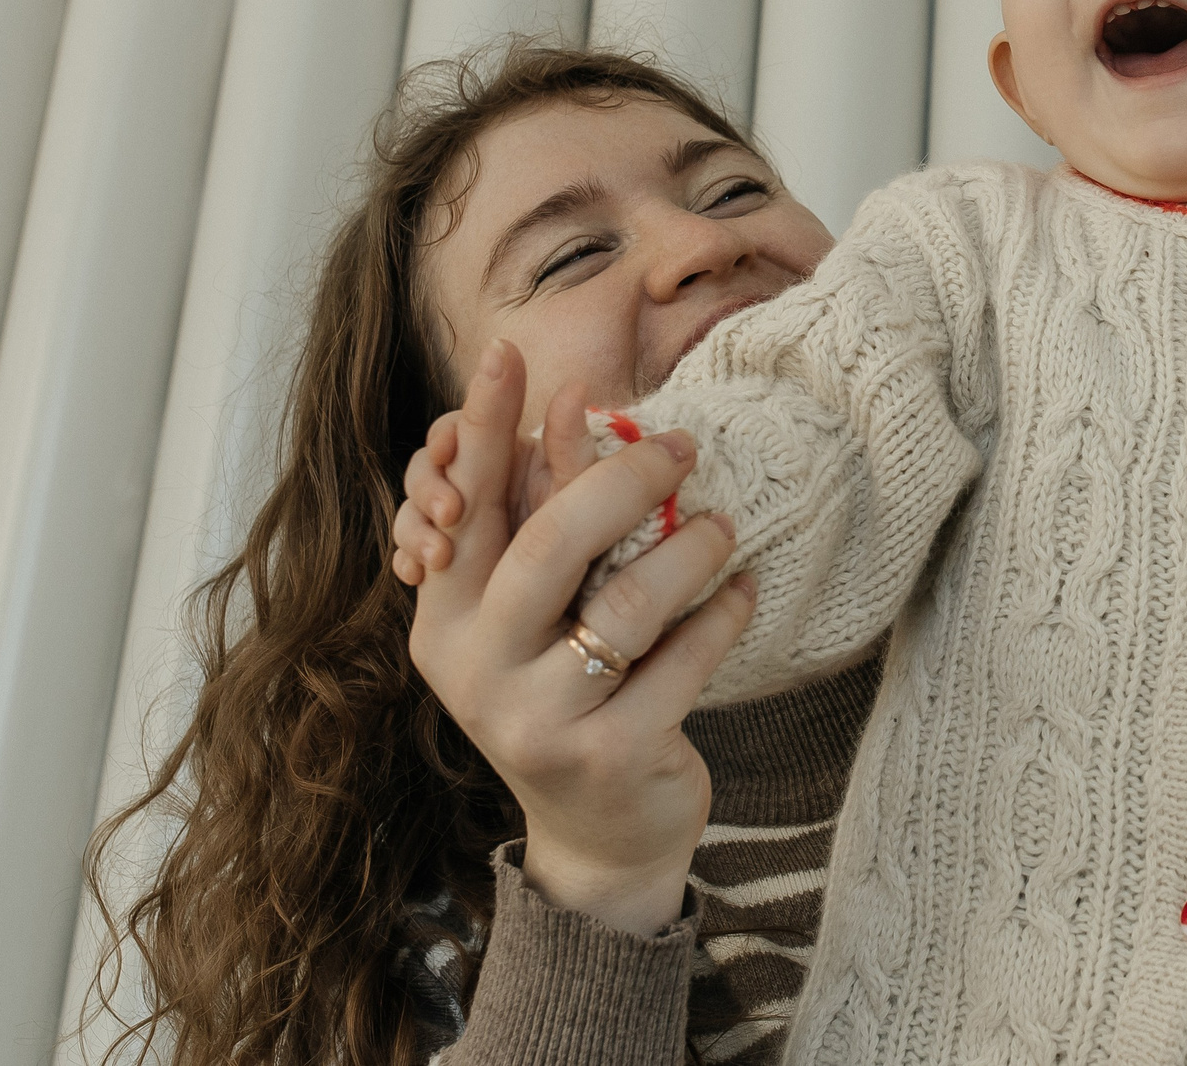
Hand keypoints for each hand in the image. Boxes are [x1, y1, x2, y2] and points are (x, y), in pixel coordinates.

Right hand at [404, 339, 755, 933]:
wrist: (600, 834)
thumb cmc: (571, 689)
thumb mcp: (543, 608)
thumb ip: (547, 514)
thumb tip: (575, 403)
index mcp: (444, 618)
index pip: (465, 505)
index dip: (486, 429)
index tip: (510, 352)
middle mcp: (474, 668)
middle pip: (549, 544)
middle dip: (622, 478)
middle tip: (683, 444)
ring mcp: (536, 719)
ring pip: (627, 602)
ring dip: (690, 549)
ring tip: (722, 527)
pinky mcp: (608, 754)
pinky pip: (683, 659)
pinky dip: (723, 616)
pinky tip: (742, 594)